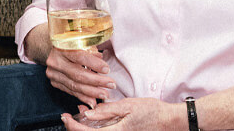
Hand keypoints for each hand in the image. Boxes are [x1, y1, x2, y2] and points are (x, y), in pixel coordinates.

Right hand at [45, 45, 117, 106]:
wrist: (55, 50)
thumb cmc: (72, 44)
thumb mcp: (82, 42)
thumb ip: (91, 50)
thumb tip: (102, 59)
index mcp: (62, 46)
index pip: (79, 57)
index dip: (94, 64)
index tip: (107, 70)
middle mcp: (55, 61)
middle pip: (77, 74)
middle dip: (96, 81)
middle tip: (111, 85)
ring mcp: (53, 73)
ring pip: (74, 85)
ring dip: (91, 92)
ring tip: (104, 94)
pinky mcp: (55, 82)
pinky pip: (71, 91)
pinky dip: (83, 97)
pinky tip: (92, 100)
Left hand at [61, 97, 177, 130]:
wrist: (168, 121)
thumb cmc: (152, 112)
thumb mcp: (128, 106)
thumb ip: (107, 111)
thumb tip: (88, 113)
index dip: (72, 126)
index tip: (64, 117)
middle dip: (74, 127)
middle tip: (67, 116)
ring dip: (83, 127)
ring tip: (79, 113)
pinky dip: (94, 127)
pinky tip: (92, 117)